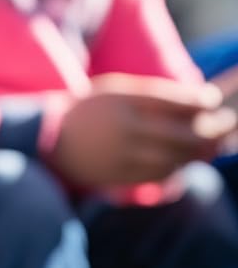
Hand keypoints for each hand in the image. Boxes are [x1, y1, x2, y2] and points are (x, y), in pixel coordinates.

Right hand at [51, 75, 235, 188]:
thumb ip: (154, 95)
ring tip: (212, 146)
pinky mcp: (118, 176)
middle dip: (211, 131)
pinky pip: (157, 175)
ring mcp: (121, 156)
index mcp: (124, 102)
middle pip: (182, 133)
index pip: (176, 102)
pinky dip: (176, 168)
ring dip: (198, 153)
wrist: (46, 141)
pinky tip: (183, 162)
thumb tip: (200, 105)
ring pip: (174, 157)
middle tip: (227, 126)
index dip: (201, 103)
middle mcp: (125, 130)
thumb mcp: (116, 91)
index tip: (212, 102)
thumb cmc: (87, 111)